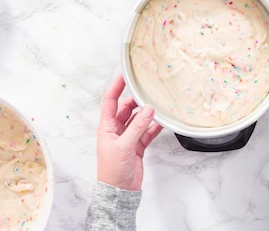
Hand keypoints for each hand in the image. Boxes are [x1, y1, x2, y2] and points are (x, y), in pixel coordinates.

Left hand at [96, 74, 162, 189]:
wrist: (119, 191)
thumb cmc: (112, 171)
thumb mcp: (124, 146)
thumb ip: (137, 127)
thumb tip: (148, 109)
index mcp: (106, 128)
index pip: (110, 101)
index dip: (116, 87)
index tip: (125, 75)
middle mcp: (116, 130)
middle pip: (126, 109)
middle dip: (136, 101)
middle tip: (147, 92)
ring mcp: (127, 138)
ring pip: (138, 119)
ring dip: (147, 114)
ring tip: (157, 106)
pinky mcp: (137, 146)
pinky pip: (147, 132)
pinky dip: (154, 127)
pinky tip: (162, 122)